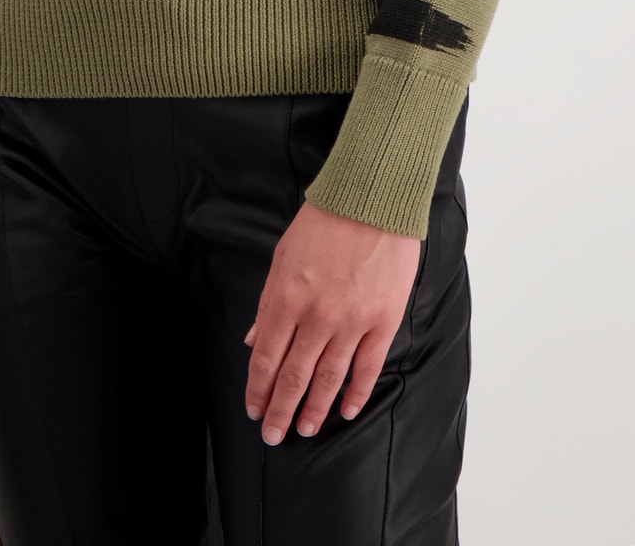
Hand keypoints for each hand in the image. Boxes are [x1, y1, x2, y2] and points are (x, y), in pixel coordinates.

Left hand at [242, 198, 421, 443]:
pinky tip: (346, 410)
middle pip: (293, 376)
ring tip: (303, 429)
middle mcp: (316, 316)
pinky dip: (355, 393)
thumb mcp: (283, 256)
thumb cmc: (324, 222)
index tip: (253, 409)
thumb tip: (252, 340)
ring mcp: (351, 321)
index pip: (265, 357)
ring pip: (328, 378)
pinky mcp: (382, 320)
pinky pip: (367, 367)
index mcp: (286, 297)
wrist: (371, 199)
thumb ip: (268, 303)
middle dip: (279, 409)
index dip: (258, 388)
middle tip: (272, 435)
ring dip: (314, 409)